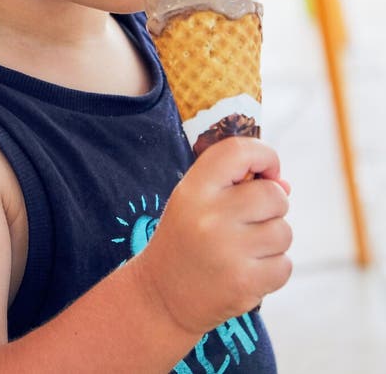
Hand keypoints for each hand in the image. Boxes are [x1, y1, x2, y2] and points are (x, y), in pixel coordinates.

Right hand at [136, 137, 291, 337]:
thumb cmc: (186, 238)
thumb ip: (237, 183)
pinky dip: (274, 268)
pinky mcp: (244, 283)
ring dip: (273, 239)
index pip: (239, 151)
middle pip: (274, 195)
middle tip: (252, 219)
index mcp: (194, 189)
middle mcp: (210, 216)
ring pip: (284, 232)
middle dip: (274, 205)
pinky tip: (248, 270)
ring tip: (245, 248)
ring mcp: (228, 251)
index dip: (265, 155)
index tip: (268, 171)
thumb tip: (285, 185)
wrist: (162, 296)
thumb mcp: (196, 199)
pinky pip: (284, 265)